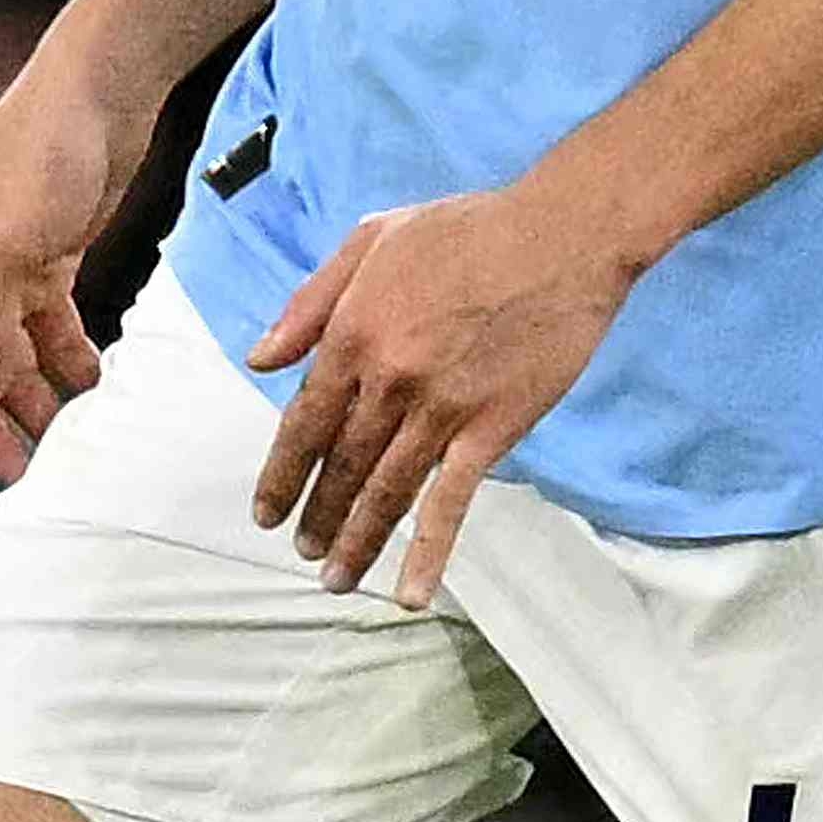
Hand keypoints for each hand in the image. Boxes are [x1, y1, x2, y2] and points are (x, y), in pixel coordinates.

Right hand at [0, 61, 140, 485]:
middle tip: (18, 475)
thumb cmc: (42, 152)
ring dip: (26, 398)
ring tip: (59, 443)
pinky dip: (65, 358)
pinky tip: (90, 386)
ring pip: (5, 353)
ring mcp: (0, 267)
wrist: (102, 88)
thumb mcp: (13, 246)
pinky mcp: (47, 259)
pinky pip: (47, 327)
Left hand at [245, 178, 652, 602]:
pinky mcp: (492, 429)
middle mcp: (388, 381)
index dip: (282, 473)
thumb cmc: (468, 228)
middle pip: (341, 465)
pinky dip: (428, 552)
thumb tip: (261, 357)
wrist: (561, 236)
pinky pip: (452, 503)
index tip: (266, 511)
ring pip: (386, 492)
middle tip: (304, 550)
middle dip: (318, 515)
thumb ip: (311, 302)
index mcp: (353, 334)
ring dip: (356, 542)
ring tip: (337, 579)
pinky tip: (411, 593)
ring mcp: (440, 410)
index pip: (303, 422)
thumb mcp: (372, 239)